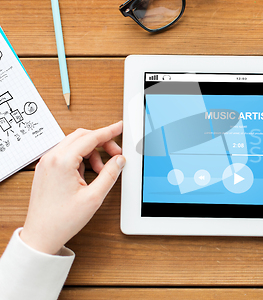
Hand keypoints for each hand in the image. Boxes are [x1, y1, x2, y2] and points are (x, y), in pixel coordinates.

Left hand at [20, 122, 125, 254]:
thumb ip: (109, 174)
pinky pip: (66, 154)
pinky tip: (88, 174)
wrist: (41, 236)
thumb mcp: (93, 197)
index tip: (120, 127)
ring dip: (91, 152)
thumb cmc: (62, 220)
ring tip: (101, 170)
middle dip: (101, 141)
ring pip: (74, 145)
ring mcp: (46, 163)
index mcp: (62, 162)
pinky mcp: (46, 170)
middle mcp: (51, 158)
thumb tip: (119, 160)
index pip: (90, 138)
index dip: (109, 131)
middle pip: (81, 136)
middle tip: (116, 153)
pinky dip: (81, 158)